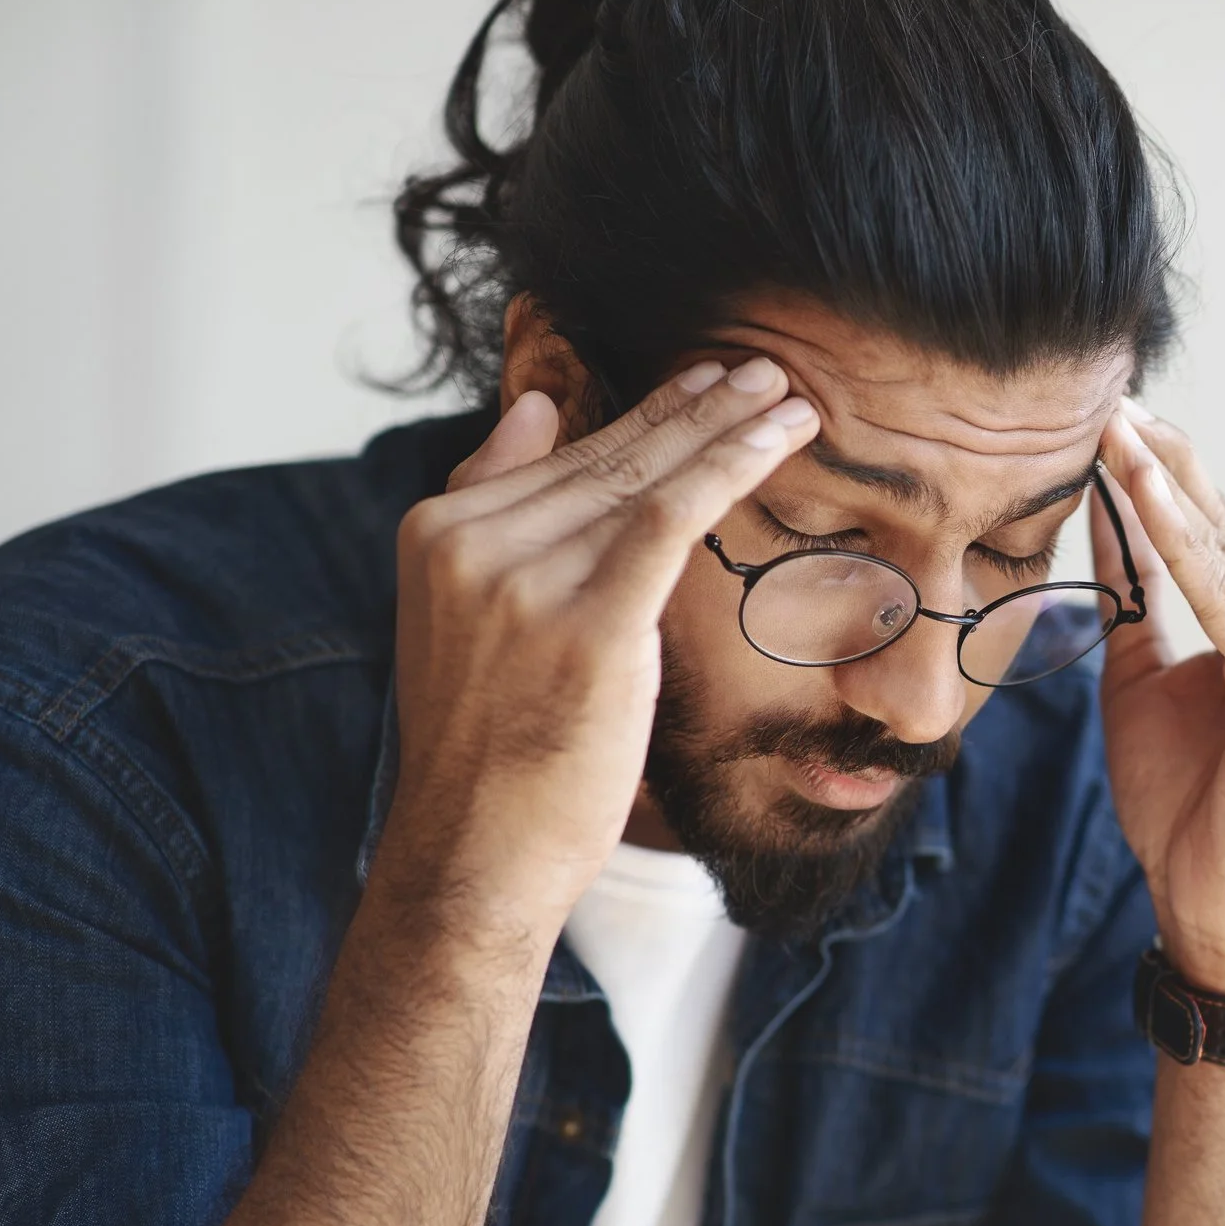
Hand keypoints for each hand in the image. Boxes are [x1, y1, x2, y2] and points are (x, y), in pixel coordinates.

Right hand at [381, 359, 817, 936]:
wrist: (474, 856)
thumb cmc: (492, 753)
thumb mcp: (469, 619)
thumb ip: (496, 511)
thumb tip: (538, 407)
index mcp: (438, 533)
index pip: (563, 456)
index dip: (645, 414)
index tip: (707, 381)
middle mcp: (472, 543)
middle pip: (609, 458)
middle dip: (695, 408)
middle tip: (760, 368)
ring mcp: (523, 579)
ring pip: (646, 477)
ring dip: (727, 428)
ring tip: (786, 395)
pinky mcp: (587, 622)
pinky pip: (671, 517)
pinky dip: (731, 466)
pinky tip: (780, 436)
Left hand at [1090, 405, 1224, 998]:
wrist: (1222, 912)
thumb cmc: (1192, 813)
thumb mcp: (1142, 684)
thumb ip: (1134, 601)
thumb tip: (1106, 517)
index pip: (1223, 532)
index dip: (1164, 474)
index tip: (1109, 415)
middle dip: (1163, 462)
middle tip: (1107, 394)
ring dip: (1166, 488)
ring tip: (1113, 428)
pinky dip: (1181, 544)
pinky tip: (1139, 492)